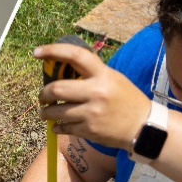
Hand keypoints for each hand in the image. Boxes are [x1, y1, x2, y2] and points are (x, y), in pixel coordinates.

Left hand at [34, 43, 150, 149]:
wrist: (144, 127)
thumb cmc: (127, 99)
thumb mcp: (114, 79)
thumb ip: (91, 73)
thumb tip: (63, 69)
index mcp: (103, 75)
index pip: (74, 56)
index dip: (53, 51)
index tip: (37, 52)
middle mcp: (96, 92)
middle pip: (56, 89)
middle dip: (43, 94)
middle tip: (42, 97)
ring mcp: (92, 113)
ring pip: (56, 112)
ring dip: (46, 113)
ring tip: (45, 113)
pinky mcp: (90, 130)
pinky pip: (65, 128)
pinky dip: (57, 127)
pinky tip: (57, 126)